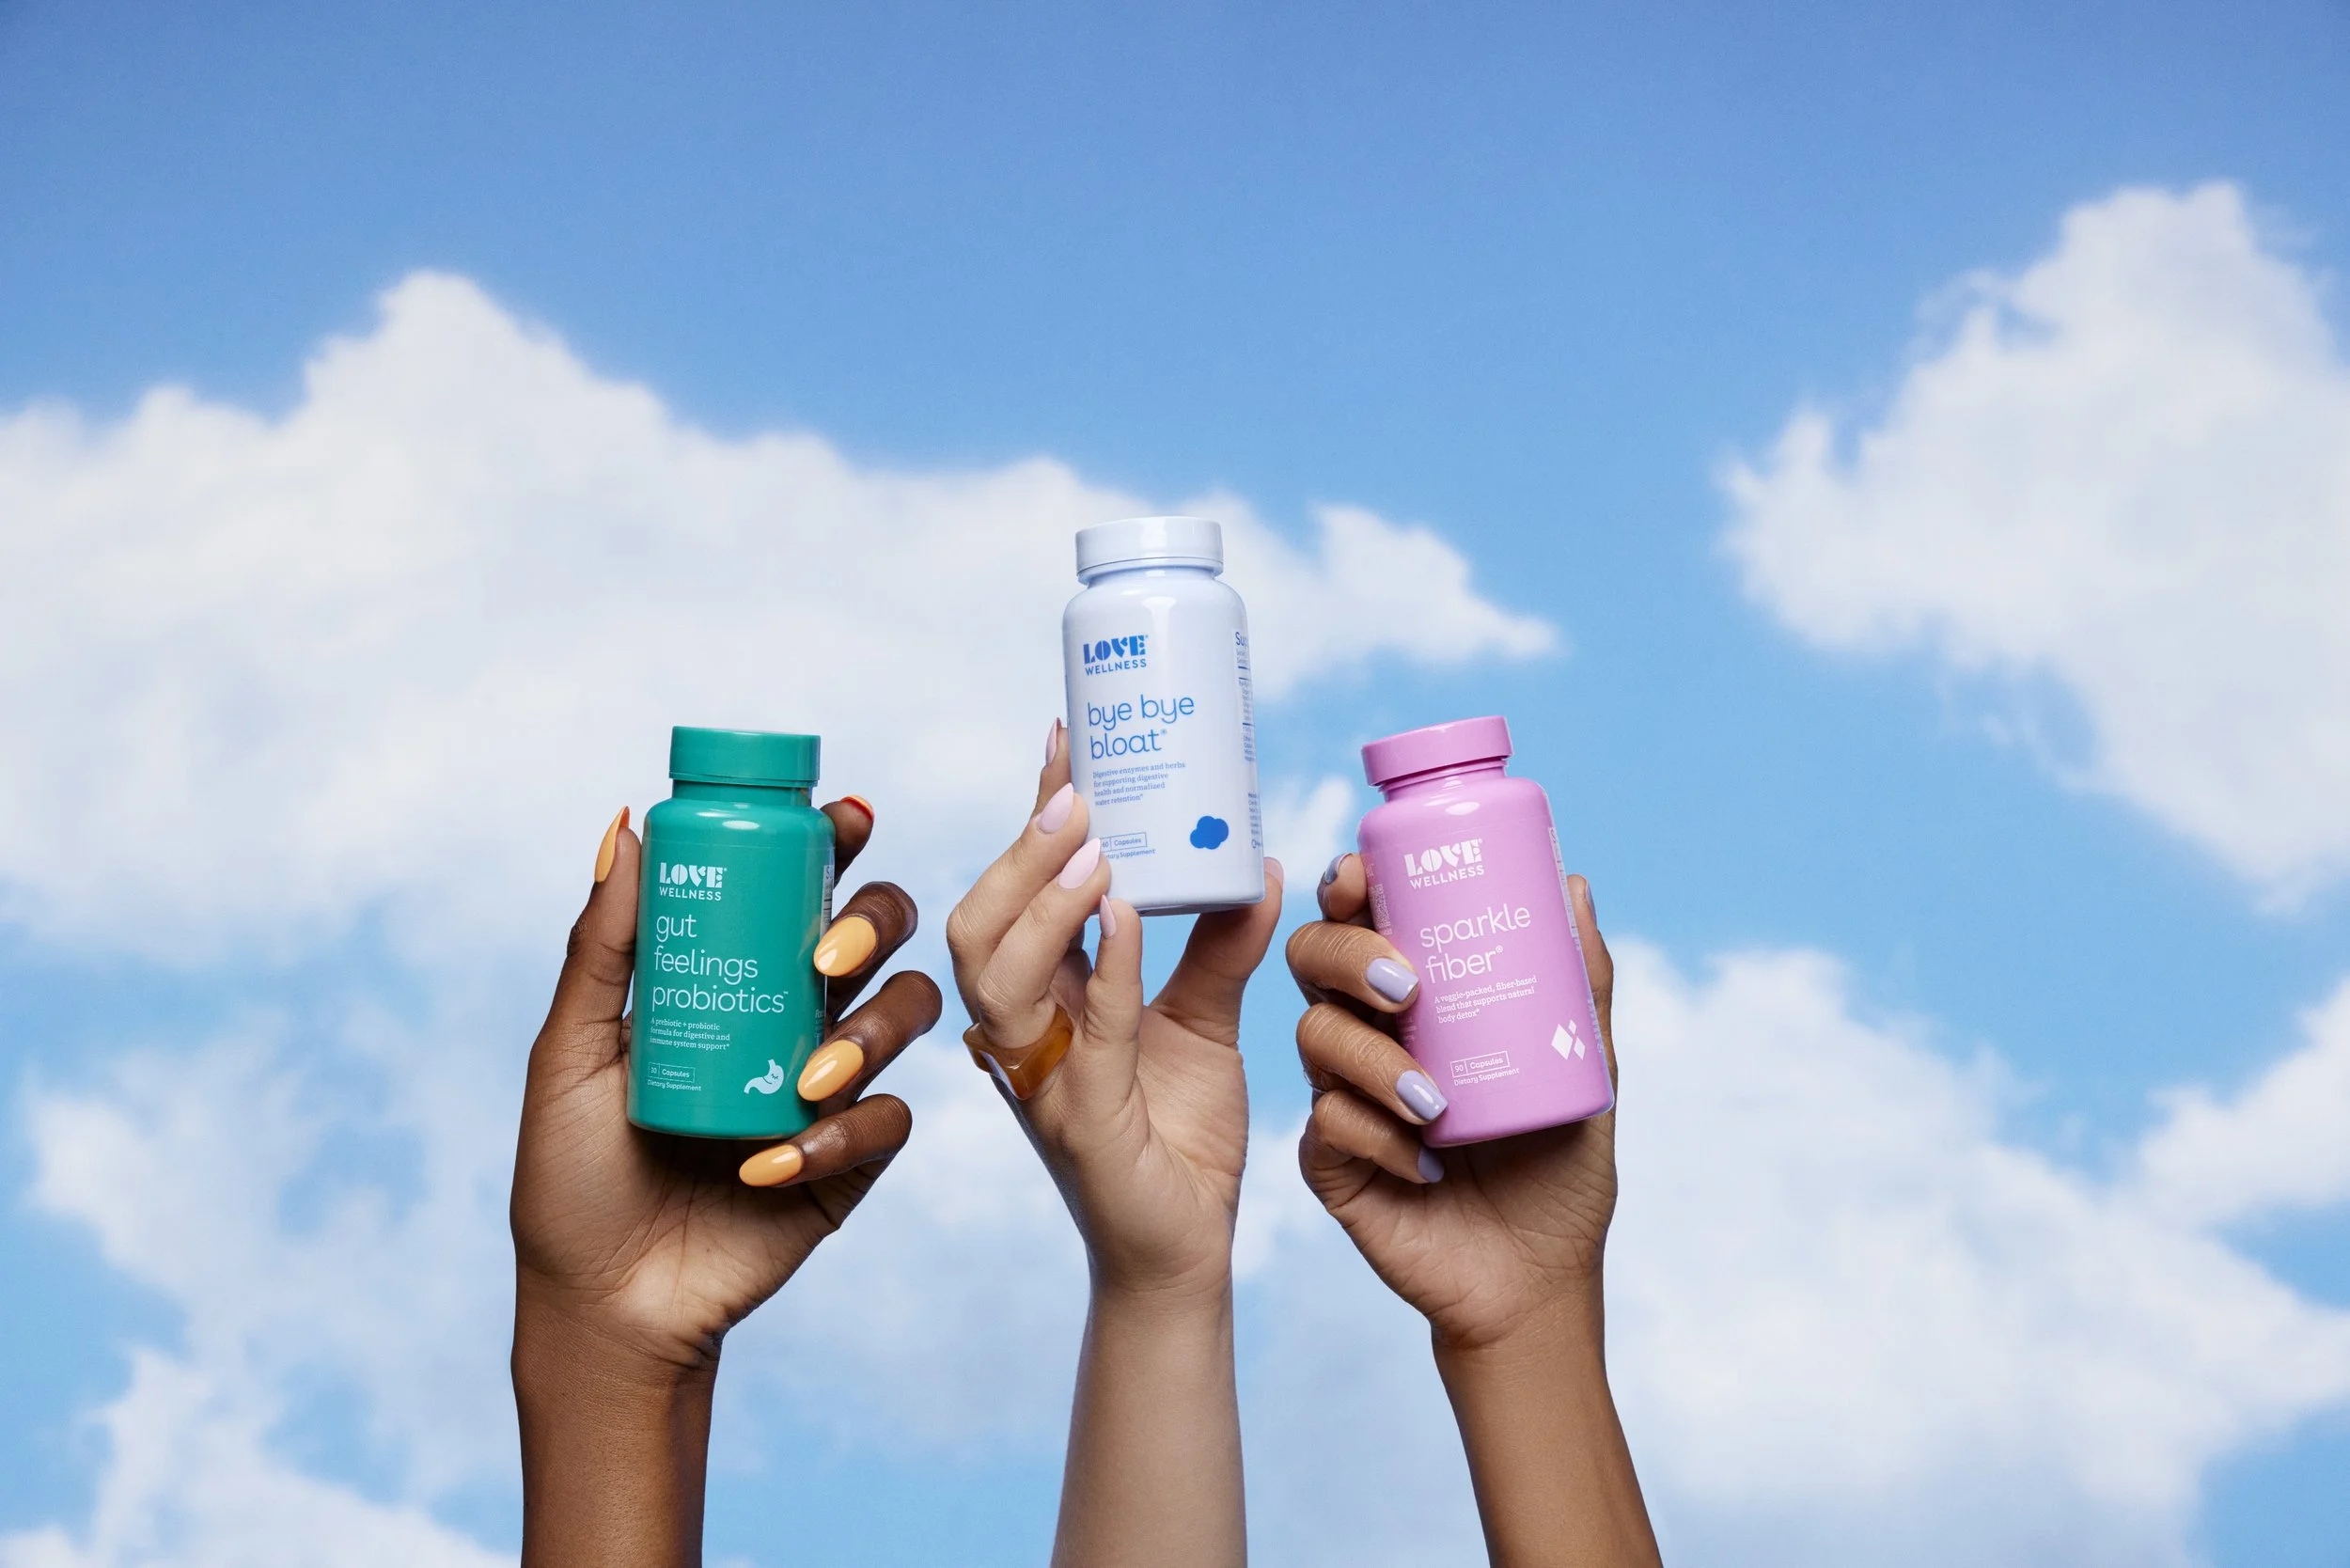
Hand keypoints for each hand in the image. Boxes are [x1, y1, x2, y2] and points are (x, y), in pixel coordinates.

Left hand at [512, 797, 941, 1377]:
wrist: (603, 1304)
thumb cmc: (571, 1175)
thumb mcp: (570, 1052)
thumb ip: (602, 947)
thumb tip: (624, 825)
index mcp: (737, 976)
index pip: (802, 887)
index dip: (836, 843)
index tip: (844, 818)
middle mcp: (795, 1018)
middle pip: (881, 934)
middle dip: (874, 925)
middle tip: (826, 957)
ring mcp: (832, 1087)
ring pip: (906, 1013)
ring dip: (869, 1034)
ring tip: (805, 1082)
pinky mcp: (854, 1161)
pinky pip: (890, 1120)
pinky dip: (843, 1135)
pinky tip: (774, 1166)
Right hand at [944, 725, 1284, 1300]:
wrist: (1188, 1252)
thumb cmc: (1180, 1138)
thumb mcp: (1205, 1020)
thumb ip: (1223, 943)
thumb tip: (1262, 859)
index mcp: (1044, 1001)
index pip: (1017, 895)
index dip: (1032, 820)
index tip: (1065, 740)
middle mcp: (1024, 1035)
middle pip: (977, 926)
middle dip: (1018, 853)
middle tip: (1076, 792)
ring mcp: (1043, 1081)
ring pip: (997, 979)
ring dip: (1042, 903)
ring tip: (1092, 845)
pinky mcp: (1083, 1123)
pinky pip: (1082, 1037)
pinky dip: (1104, 970)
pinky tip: (1123, 918)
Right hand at [1286, 852, 1617, 1350]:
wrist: (1538, 1278)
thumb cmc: (1558, 1169)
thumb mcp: (1585, 1068)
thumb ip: (1581, 982)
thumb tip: (1572, 886)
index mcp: (1416, 995)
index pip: (1362, 917)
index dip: (1347, 885)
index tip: (1364, 877)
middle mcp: (1369, 1033)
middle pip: (1314, 958)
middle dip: (1347, 956)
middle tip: (1408, 986)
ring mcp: (1344, 1096)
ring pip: (1314, 1036)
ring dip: (1372, 1058)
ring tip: (1435, 1101)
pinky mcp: (1332, 1163)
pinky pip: (1326, 1126)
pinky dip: (1376, 1135)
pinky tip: (1427, 1163)